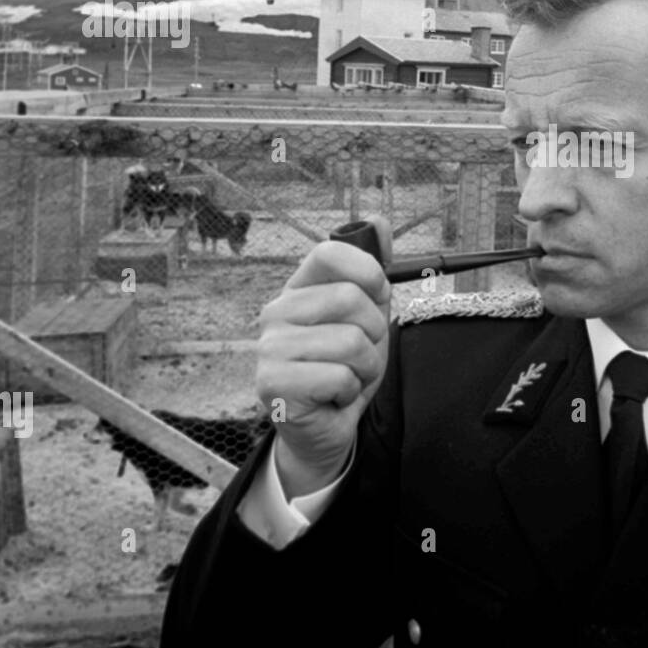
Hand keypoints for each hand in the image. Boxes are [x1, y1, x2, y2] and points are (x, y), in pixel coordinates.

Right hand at [255, 214, 392, 496]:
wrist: (326, 428)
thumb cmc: (345, 369)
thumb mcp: (368, 316)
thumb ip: (374, 269)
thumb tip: (378, 219)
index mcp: (298, 289)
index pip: (328, 254)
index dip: (366, 272)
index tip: (378, 294)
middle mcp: (276, 312)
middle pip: (348, 299)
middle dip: (374, 334)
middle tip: (360, 355)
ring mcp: (269, 347)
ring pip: (350, 342)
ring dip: (366, 368)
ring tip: (348, 378)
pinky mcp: (271, 383)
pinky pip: (339, 376)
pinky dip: (349, 391)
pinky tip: (333, 397)